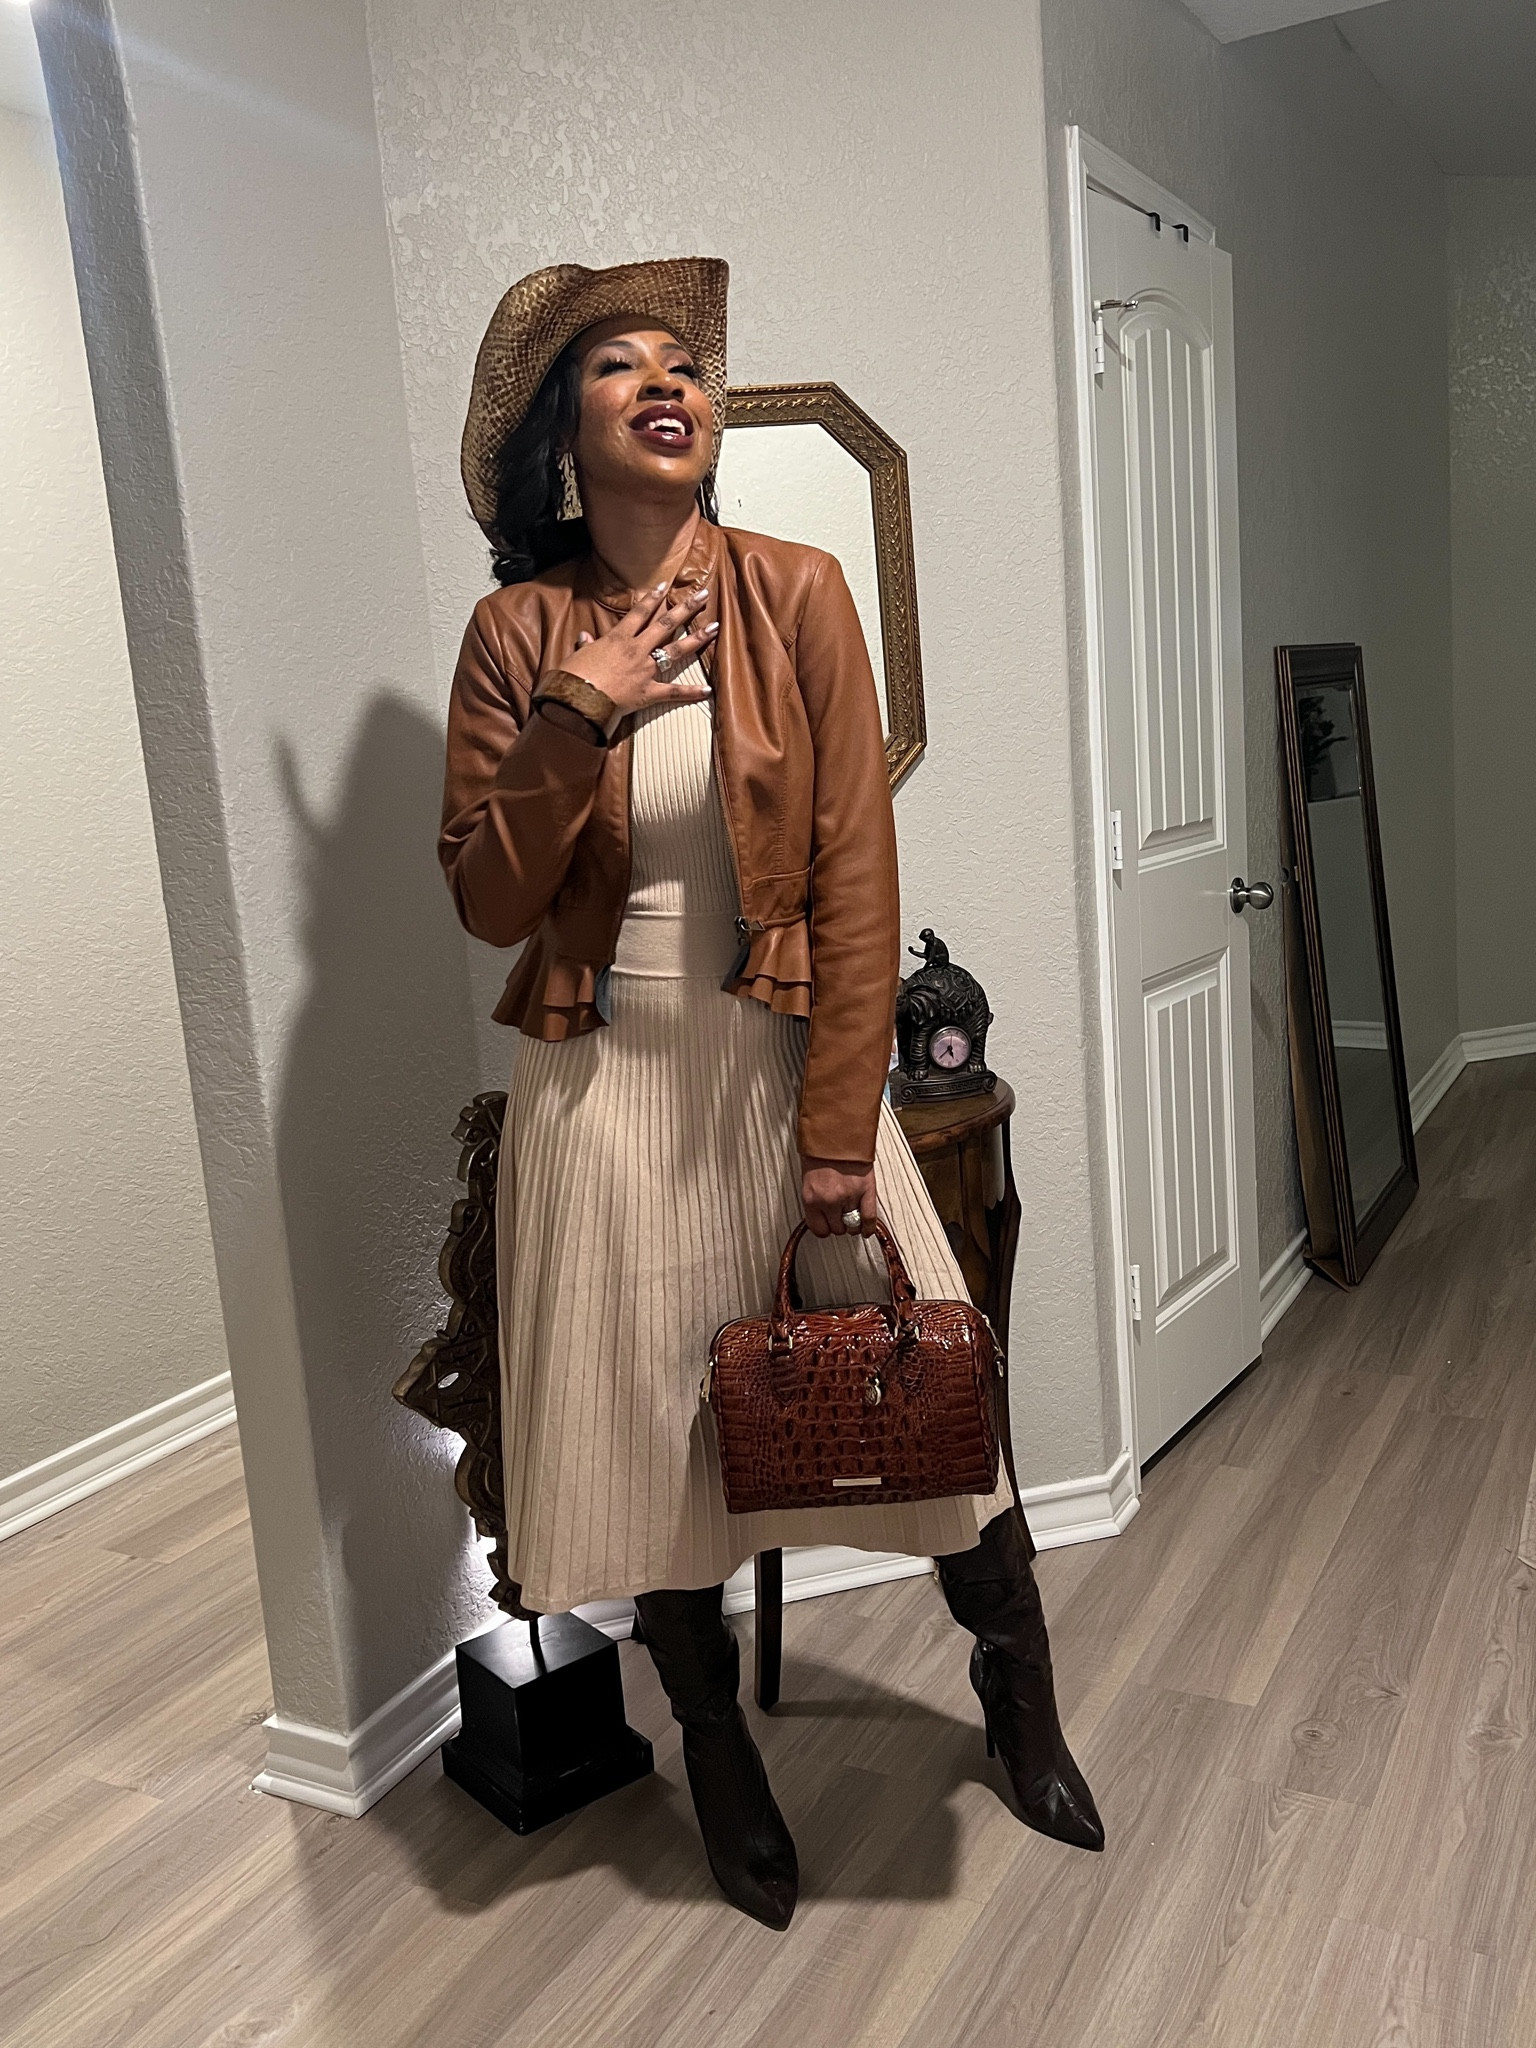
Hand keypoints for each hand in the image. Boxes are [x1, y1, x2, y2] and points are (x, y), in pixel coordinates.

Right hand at [561, 583, 715, 733]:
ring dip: (697, 638)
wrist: (577, 701)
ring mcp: (645, 670)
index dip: (652, 598)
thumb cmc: (573, 678)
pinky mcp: (648, 692)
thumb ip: (585, 645)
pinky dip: (690, 692)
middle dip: (686, 608)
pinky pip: (673, 692)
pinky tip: (707, 691)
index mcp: (618, 638)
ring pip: (676, 650)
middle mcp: (636, 650)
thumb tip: (584, 636)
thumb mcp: (577, 656)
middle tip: (703, 595)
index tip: (665, 585)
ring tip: (714, 628)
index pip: (639, 613)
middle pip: (665, 624)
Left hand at [801, 1157, 877, 1238]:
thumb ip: (815, 1200)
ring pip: (853, 1225)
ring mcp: (848, 1196)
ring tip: (852, 1214)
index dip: (824, 1228)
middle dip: (839, 1223)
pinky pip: (868, 1217)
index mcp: (811, 1198)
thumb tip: (823, 1216)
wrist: (835, 1131)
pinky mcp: (865, 1189)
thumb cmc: (820, 1151)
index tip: (827, 1226)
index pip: (818, 1229)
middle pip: (837, 1228)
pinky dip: (868, 1227)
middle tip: (840, 1216)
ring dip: (853, 1222)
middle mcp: (829, 1200)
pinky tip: (867, 1230)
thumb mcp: (808, 1179)